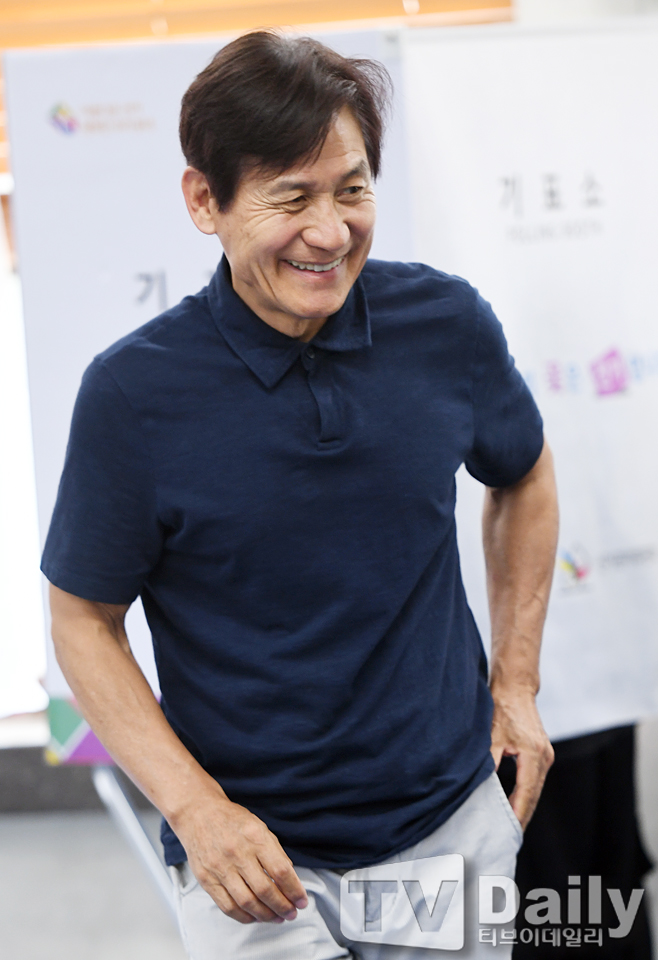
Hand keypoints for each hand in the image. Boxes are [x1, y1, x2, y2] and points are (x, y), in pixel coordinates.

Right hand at [174, 787, 308, 923]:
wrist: (198, 814)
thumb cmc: (232, 820)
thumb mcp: (259, 827)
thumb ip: (275, 852)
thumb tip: (290, 878)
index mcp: (255, 837)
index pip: (280, 870)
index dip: (294, 890)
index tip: (302, 900)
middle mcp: (238, 853)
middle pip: (265, 890)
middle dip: (283, 907)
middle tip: (292, 913)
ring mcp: (220, 867)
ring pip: (247, 902)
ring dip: (266, 915)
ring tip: (277, 918)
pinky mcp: (206, 879)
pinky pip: (227, 907)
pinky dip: (244, 917)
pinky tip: (255, 916)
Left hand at [489, 684, 553, 829]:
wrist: (515, 688)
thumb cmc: (501, 708)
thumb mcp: (490, 735)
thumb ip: (489, 761)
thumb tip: (482, 787)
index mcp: (533, 755)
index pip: (526, 793)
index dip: (517, 814)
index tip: (509, 832)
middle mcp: (544, 757)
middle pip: (533, 795)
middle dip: (522, 816)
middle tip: (509, 838)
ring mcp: (545, 755)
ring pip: (535, 789)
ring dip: (524, 807)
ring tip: (510, 827)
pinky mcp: (541, 753)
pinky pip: (534, 781)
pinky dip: (525, 794)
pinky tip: (515, 805)